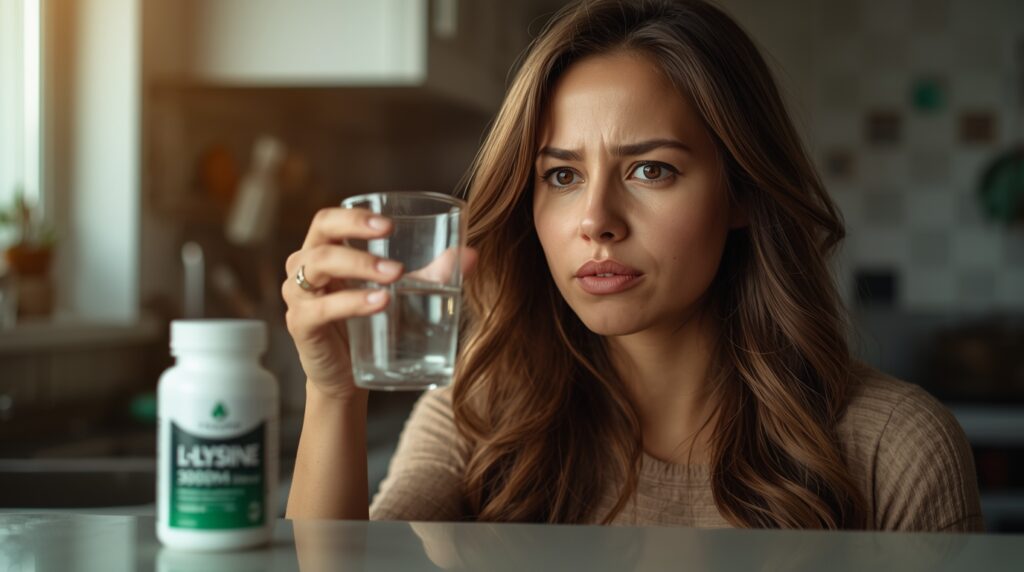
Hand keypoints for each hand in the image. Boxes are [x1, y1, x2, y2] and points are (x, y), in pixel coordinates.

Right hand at [282, 207, 477, 400]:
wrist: (347, 378)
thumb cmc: (371, 325)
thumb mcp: (402, 294)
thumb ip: (433, 273)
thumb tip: (472, 256)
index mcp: (325, 251)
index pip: (328, 219)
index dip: (354, 215)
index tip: (389, 223)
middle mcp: (304, 268)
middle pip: (320, 233)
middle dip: (354, 229)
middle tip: (390, 234)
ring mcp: (298, 296)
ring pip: (317, 265)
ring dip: (358, 264)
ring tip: (394, 275)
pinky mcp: (301, 325)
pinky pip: (319, 308)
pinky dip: (350, 302)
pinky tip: (379, 303)